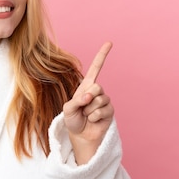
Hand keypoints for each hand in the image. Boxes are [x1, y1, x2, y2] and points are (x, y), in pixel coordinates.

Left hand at [63, 42, 113, 163]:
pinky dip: (94, 117)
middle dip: (87, 99)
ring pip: (100, 100)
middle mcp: (97, 91)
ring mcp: (105, 101)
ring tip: (87, 116)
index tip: (109, 43)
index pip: (96, 68)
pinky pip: (103, 111)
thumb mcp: (68, 109)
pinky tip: (93, 120)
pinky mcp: (110, 111)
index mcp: (86, 86)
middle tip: (82, 108)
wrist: (80, 135)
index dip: (102, 55)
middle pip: (96, 87)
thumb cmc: (73, 120)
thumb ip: (77, 100)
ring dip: (89, 111)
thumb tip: (90, 97)